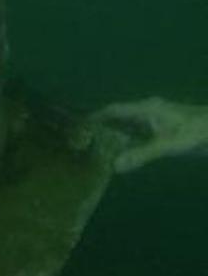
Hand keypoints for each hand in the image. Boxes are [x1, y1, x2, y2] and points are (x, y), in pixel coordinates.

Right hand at [90, 96, 207, 171]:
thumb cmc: (195, 133)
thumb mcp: (168, 145)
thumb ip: (142, 154)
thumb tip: (115, 166)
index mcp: (147, 109)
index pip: (115, 110)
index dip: (97, 116)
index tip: (79, 125)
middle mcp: (149, 112)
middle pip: (120, 118)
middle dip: (104, 128)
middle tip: (86, 141)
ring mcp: (158, 122)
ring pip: (131, 127)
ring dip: (117, 137)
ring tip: (100, 149)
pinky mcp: (166, 132)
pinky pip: (142, 135)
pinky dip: (131, 143)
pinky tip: (126, 154)